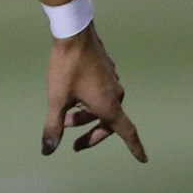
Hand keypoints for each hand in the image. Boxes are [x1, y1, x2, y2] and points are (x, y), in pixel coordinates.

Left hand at [41, 26, 146, 161]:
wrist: (74, 33)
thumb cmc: (67, 67)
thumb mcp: (57, 100)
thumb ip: (54, 126)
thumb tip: (48, 150)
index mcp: (109, 105)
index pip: (127, 133)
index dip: (135, 148)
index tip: (143, 160)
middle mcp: (116, 95)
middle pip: (108, 123)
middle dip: (91, 134)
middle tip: (75, 145)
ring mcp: (112, 81)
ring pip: (102, 107)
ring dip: (86, 116)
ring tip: (64, 117)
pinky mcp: (106, 70)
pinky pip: (101, 93)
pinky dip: (88, 102)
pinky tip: (72, 96)